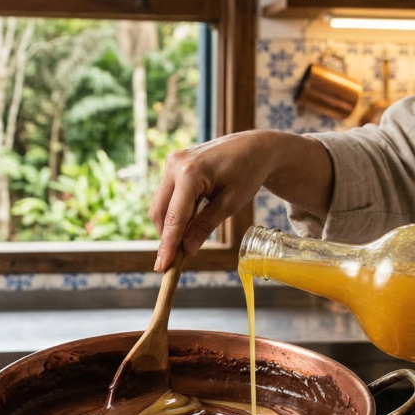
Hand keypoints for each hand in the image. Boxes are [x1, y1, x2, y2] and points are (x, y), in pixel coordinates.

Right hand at [149, 131, 276, 270]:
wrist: (255, 147)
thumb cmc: (248, 173)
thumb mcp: (231, 203)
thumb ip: (205, 226)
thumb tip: (187, 250)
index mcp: (190, 173)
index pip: (174, 217)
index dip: (168, 245)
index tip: (162, 267)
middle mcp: (175, 164)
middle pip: (159, 211)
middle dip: (166, 236)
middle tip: (176, 260)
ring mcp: (172, 162)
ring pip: (160, 204)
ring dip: (170, 225)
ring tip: (186, 241)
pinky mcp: (174, 164)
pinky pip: (167, 195)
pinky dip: (174, 212)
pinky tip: (189, 223)